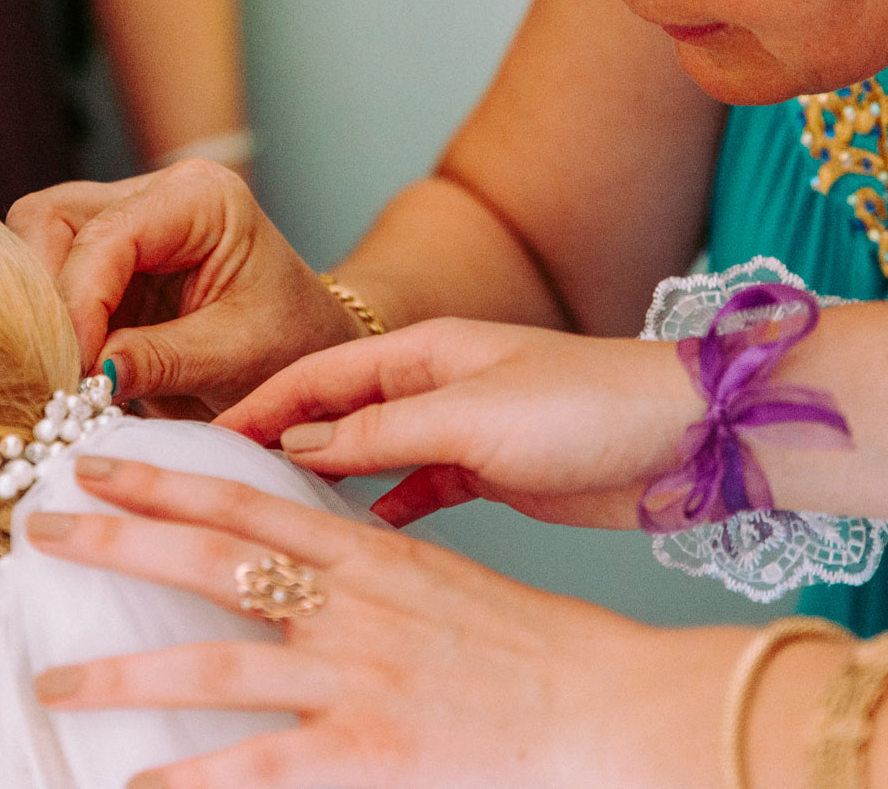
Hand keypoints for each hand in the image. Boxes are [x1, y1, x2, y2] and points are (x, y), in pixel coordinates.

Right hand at [7, 160, 368, 407]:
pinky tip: (62, 364)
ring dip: (37, 309)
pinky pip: (46, 275)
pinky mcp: (103, 260)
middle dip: (44, 297)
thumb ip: (161, 360)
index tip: (75, 369)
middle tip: (57, 370)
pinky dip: (43, 320)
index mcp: (202, 198)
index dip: (79, 302)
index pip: (109, 235)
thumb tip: (89, 374)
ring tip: (61, 372)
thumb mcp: (236, 357)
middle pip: (52, 220)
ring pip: (35, 243)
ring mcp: (124, 220)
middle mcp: (155, 193)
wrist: (304, 348)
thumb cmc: (290, 344)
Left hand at [25, 456, 745, 788]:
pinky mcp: (365, 751)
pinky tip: (133, 784)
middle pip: (210, 558)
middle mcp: (349, 604)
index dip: (164, 477)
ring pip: (210, 664)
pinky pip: (254, 767)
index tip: (98, 462)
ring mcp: (354, 677)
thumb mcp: (441, 583)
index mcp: (369, 553)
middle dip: (117, 540)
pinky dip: (188, 775)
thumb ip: (363, 570)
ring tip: (54, 682)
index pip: (246, 499)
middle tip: (41, 531)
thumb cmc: (531, 649)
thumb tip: (288, 565)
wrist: (607, 706)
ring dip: (121, 673)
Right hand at [217, 320, 695, 527]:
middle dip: (279, 441)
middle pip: (336, 412)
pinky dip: (383, 509)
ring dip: (327, 480)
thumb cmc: (587, 404)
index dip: (258, 405)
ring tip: (269, 512)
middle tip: (217, 480)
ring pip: (372, 455)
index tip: (202, 437)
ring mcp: (463, 430)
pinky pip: (416, 490)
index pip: (317, 374)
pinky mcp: (491, 474)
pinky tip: (356, 535)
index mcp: (426, 351)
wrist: (685, 438)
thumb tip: (295, 443)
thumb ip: (380, 430)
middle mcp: (437, 384)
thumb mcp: (471, 416)